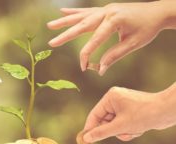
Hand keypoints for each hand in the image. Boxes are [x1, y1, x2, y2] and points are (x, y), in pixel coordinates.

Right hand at [47, 1, 175, 74]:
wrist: (159, 11)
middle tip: (51, 43)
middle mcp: (107, 12)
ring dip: (64, 21)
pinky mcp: (105, 9)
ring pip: (81, 16)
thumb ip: (115, 55)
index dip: (87, 55)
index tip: (83, 67)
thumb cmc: (148, 28)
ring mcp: (105, 8)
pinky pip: (86, 11)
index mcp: (114, 20)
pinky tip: (62, 12)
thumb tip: (100, 69)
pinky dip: (74, 12)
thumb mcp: (133, 44)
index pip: (94, 41)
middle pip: (81, 26)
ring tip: (50, 25)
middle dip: (65, 36)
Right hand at [77, 84, 175, 143]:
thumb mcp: (120, 126)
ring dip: (122, 131)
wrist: (168, 111)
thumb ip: (101, 132)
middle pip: (104, 121)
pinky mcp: (130, 111)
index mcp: (110, 97)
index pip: (94, 115)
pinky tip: (138, 129)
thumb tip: (86, 138)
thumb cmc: (144, 115)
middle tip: (121, 133)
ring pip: (114, 125)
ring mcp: (123, 105)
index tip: (84, 140)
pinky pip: (122, 124)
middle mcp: (115, 99)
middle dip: (114, 130)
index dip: (89, 128)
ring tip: (133, 130)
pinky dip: (128, 130)